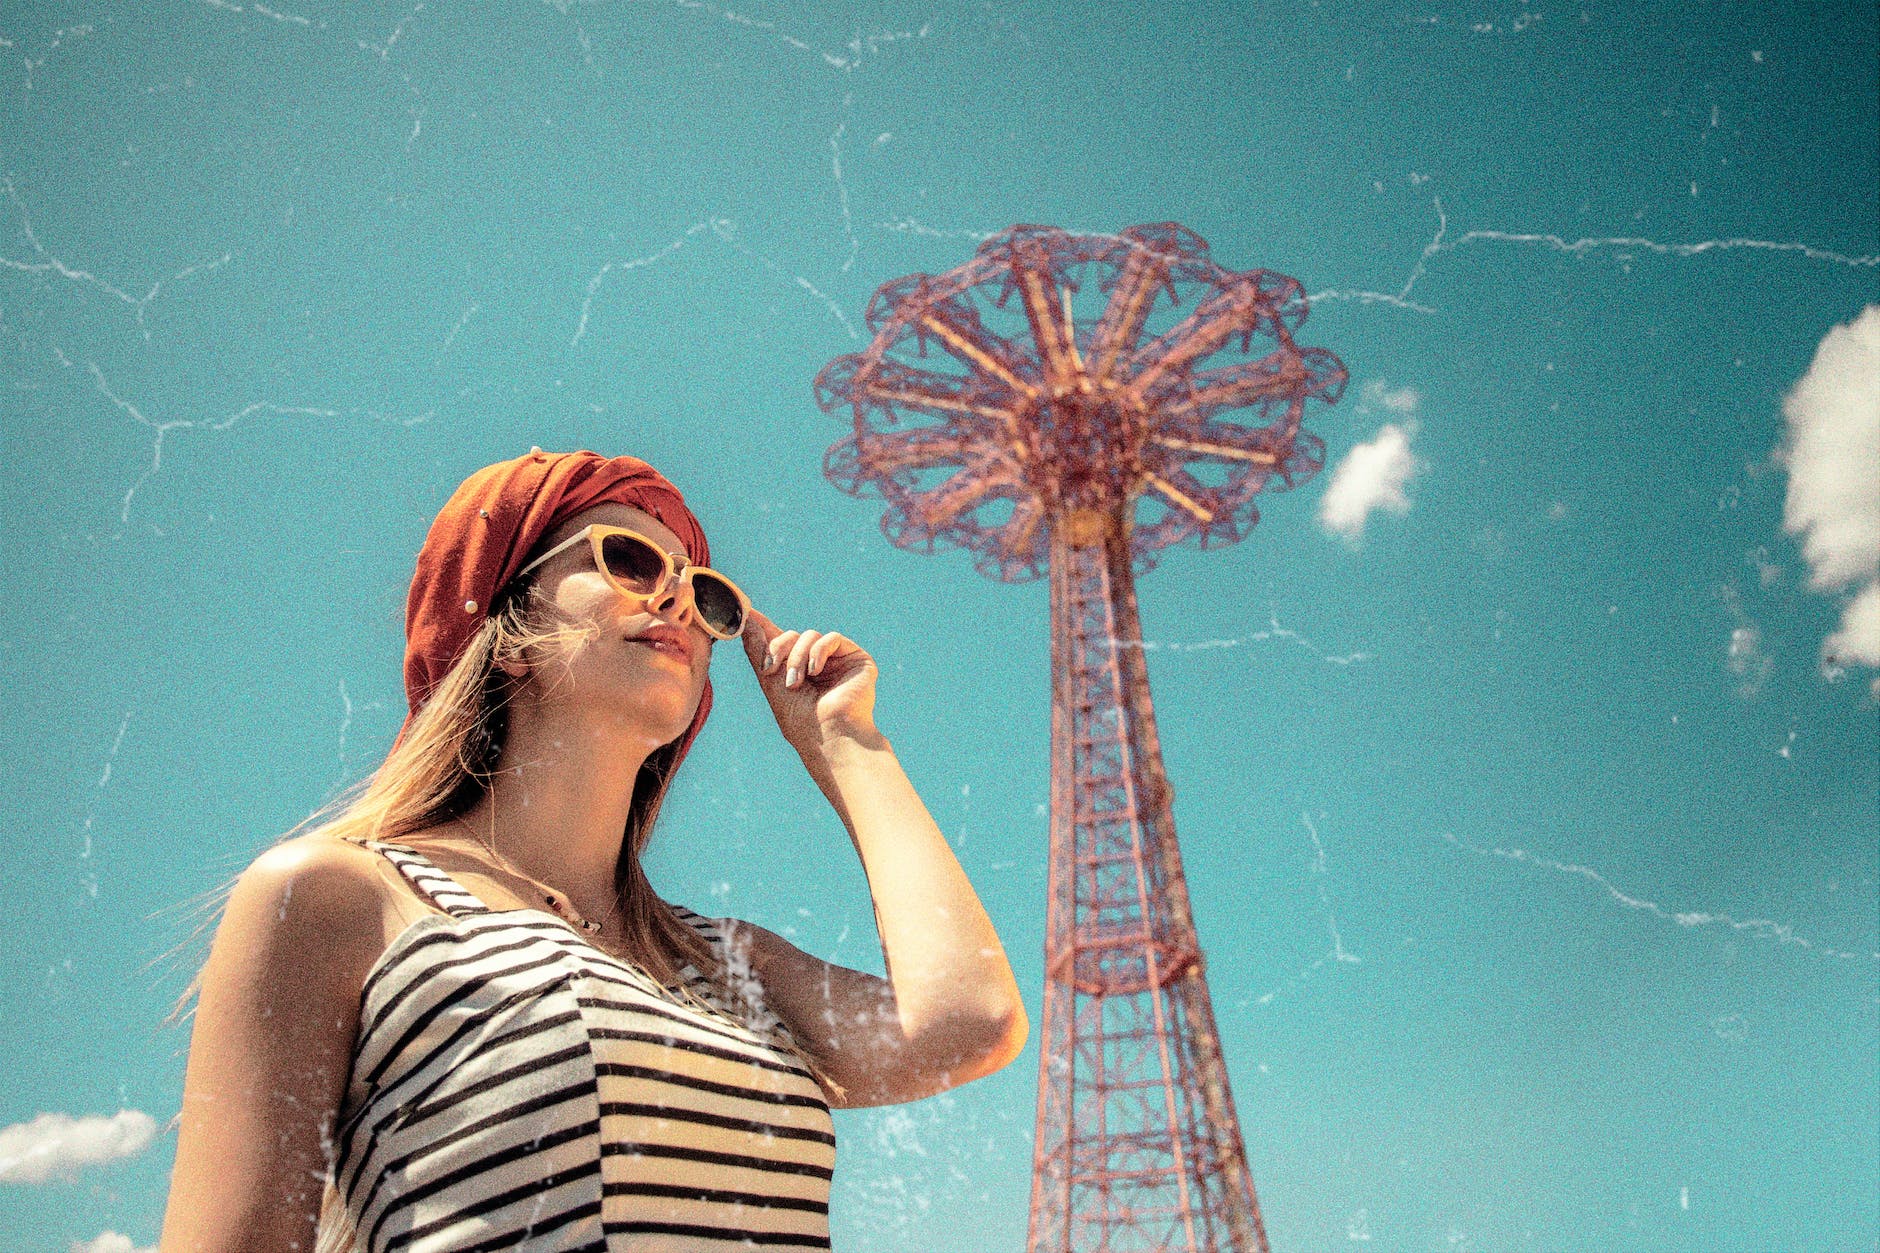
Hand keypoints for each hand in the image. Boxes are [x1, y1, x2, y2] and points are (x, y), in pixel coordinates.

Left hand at [740, 606, 878, 751]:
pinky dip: (818, 651)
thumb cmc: (799, 720)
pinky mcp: (857, 659)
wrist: (828, 736)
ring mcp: (838, 661)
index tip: (747, 612)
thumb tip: (746, 621)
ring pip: (810, 635)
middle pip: (792, 634)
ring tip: (796, 682)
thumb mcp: (770, 682)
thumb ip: (758, 650)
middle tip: (771, 670)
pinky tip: (816, 672)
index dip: (764, 626)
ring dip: (797, 656)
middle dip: (778, 648)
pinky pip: (832, 638)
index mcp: (798, 671)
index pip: (781, 641)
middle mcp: (818, 664)